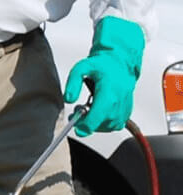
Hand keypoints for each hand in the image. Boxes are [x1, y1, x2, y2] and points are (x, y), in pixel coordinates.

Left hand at [64, 16, 144, 135]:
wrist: (120, 64)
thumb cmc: (102, 66)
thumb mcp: (81, 68)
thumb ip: (72, 83)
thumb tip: (68, 99)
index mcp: (109, 92)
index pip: (98, 115)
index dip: (87, 125)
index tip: (78, 130)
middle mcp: (119, 102)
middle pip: (102, 123)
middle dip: (87, 122)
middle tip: (77, 112)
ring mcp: (124, 109)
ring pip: (108, 126)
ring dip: (95, 122)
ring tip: (88, 108)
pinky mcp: (126, 113)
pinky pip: (114, 125)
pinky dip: (103, 122)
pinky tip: (97, 110)